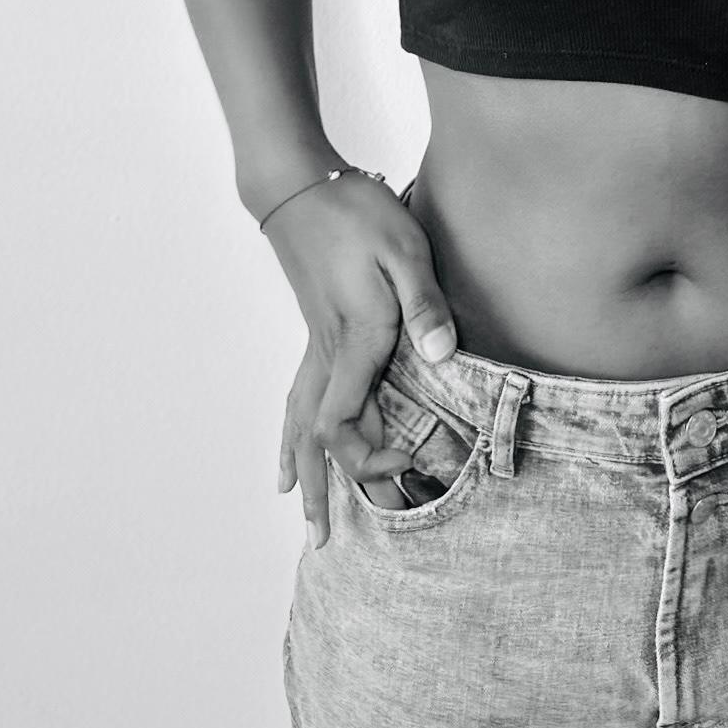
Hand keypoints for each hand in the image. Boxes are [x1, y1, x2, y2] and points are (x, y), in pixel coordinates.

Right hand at [265, 174, 459, 547]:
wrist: (300, 185)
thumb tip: (444, 356)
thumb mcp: (404, 249)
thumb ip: (424, 304)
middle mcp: (330, 352)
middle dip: (326, 491)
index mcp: (355, 340)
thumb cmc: (355, 212)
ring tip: (302, 516)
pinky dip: (292, 435)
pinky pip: (298, 398)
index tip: (410, 461)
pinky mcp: (317, 330)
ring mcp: (317, 343)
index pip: (343, 426)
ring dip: (304, 473)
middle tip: (326, 541)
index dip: (370, 458)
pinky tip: (284, 456)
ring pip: (301, 423)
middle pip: (318, 439)